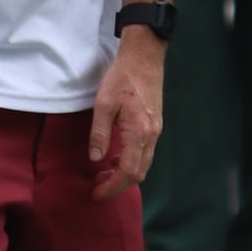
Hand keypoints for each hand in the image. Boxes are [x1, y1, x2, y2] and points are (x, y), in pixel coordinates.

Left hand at [88, 30, 164, 201]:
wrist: (145, 56)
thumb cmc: (122, 77)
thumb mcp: (103, 102)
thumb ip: (99, 132)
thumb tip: (95, 158)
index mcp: (139, 132)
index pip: (129, 171)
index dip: (112, 187)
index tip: (96, 193)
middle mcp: (151, 135)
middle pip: (139, 173)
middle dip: (118, 185)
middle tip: (97, 188)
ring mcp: (155, 130)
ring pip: (143, 164)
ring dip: (124, 174)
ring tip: (102, 175)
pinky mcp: (154, 125)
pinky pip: (145, 153)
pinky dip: (130, 162)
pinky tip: (115, 158)